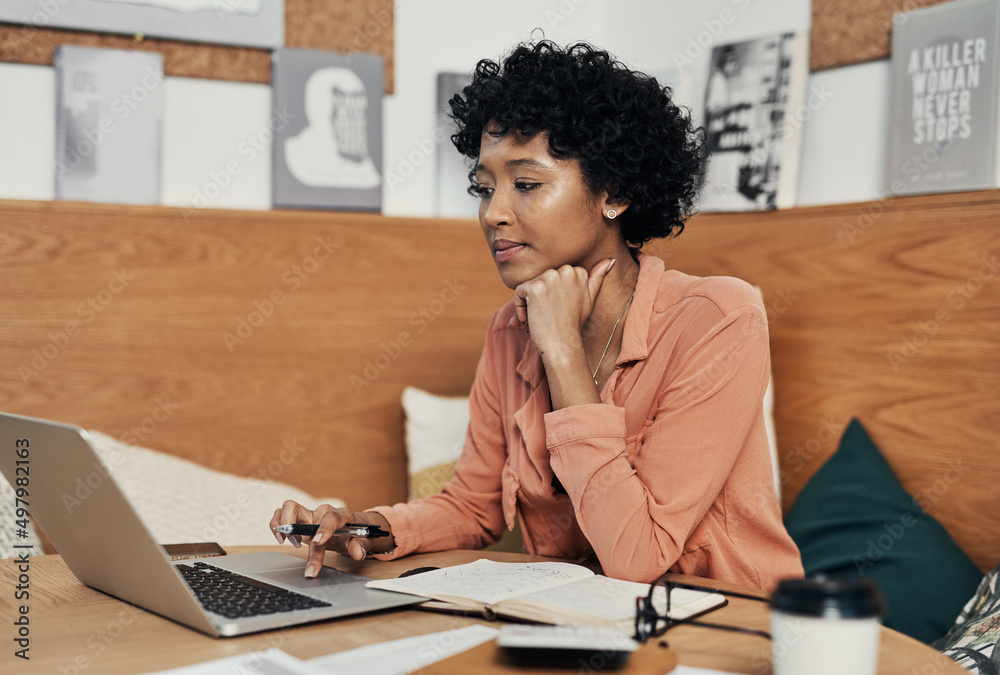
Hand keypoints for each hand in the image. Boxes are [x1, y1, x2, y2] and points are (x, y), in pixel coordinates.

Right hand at [270, 500, 394, 576]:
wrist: (352, 526)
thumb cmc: (356, 532)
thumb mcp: (363, 539)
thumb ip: (361, 545)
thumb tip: (358, 552)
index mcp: (340, 515)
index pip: (330, 517)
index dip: (324, 528)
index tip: (318, 542)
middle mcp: (321, 511)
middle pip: (296, 507)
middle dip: (290, 525)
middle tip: (297, 543)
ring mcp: (309, 515)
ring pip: (286, 508)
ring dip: (281, 526)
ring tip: (287, 541)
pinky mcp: (301, 521)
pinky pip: (281, 516)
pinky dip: (277, 526)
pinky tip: (283, 539)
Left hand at [507, 258, 614, 357]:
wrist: (563, 344)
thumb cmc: (573, 324)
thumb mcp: (588, 299)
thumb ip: (596, 278)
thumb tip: (610, 260)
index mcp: (577, 272)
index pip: (554, 276)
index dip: (552, 294)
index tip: (556, 309)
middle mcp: (565, 271)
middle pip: (541, 278)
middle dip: (539, 297)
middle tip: (547, 315)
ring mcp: (550, 278)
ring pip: (529, 285)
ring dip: (528, 303)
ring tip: (538, 318)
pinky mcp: (535, 287)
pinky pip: (519, 291)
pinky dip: (519, 306)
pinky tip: (527, 319)